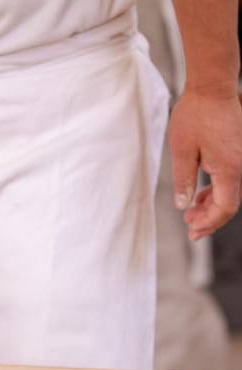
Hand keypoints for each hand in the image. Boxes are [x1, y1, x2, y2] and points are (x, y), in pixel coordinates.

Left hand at [169, 86, 241, 240]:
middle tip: (190, 229)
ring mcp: (241, 158)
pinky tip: (200, 195)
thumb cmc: (195, 115)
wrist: (212, 88)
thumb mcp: (182, 151)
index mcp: (230, 168)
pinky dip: (215, 190)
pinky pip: (230, 179)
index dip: (209, 223)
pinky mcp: (237, 152)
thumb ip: (183, 181)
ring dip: (211, 205)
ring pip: (230, 192)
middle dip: (209, 219)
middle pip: (230, 203)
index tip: (192, 232)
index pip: (226, 207)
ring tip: (190, 214)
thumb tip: (183, 205)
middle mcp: (241, 165)